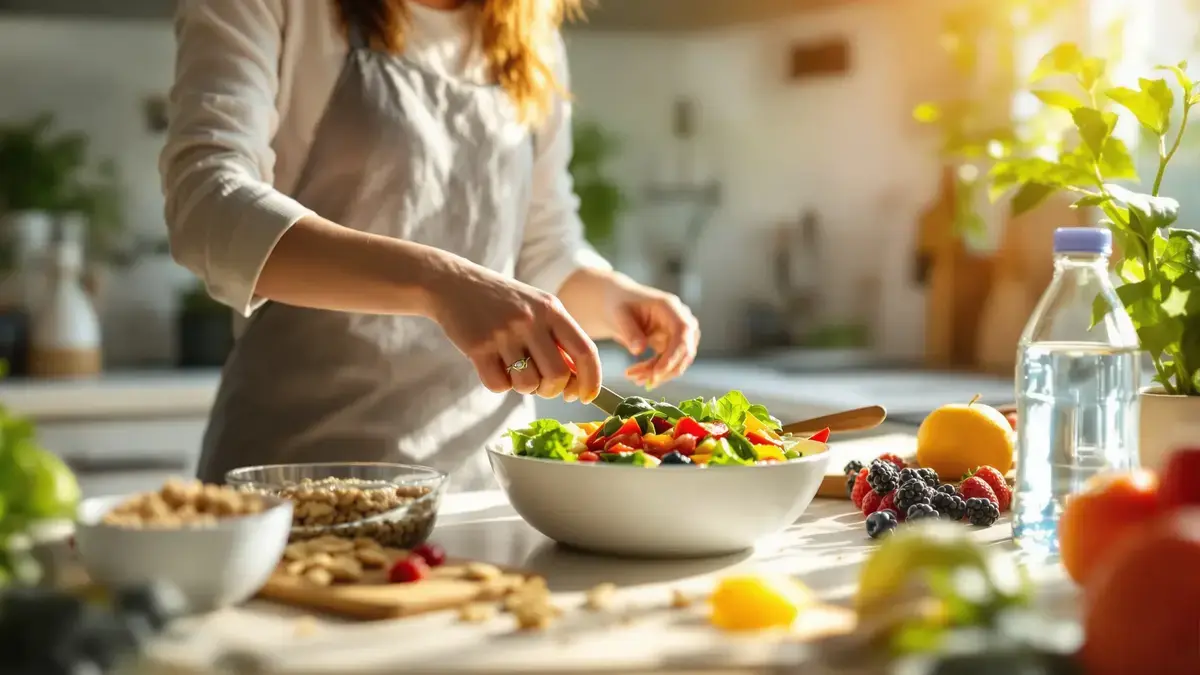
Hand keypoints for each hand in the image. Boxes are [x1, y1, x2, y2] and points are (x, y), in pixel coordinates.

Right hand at [429, 260, 601, 401]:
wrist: (453, 284)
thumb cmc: (503, 303)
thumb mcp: (537, 308)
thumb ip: (559, 338)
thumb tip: (577, 382)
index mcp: (552, 309)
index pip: (585, 351)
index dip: (591, 380)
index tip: (585, 397)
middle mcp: (531, 319)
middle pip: (558, 375)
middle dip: (552, 390)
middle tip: (541, 385)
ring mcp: (504, 333)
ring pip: (528, 384)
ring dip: (523, 387)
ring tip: (513, 368)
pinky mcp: (479, 347)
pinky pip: (499, 386)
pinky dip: (498, 384)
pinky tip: (492, 365)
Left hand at [559, 270, 699, 394]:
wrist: (617, 304)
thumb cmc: (618, 305)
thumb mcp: (619, 316)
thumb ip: (629, 331)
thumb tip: (638, 350)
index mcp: (670, 306)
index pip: (682, 332)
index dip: (673, 354)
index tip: (657, 372)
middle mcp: (681, 319)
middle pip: (684, 350)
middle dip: (664, 369)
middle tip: (639, 380)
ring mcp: (679, 333)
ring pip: (678, 361)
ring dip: (658, 374)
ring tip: (633, 377)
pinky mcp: (673, 344)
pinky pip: (669, 363)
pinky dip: (655, 372)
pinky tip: (638, 376)